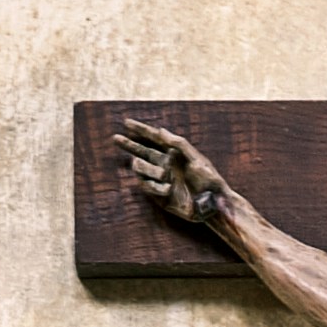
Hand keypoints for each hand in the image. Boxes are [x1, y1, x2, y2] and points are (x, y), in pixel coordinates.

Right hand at [115, 118, 235, 235]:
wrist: (211, 204)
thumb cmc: (208, 179)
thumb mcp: (196, 158)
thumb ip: (178, 144)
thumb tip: (160, 130)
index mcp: (173, 153)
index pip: (153, 138)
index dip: (140, 130)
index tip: (126, 123)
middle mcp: (164, 164)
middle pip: (141, 151)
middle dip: (129, 144)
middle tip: (115, 138)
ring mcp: (160, 179)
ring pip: (141, 169)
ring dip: (149, 170)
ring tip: (164, 176)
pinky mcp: (158, 195)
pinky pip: (147, 186)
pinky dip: (156, 186)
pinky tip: (168, 189)